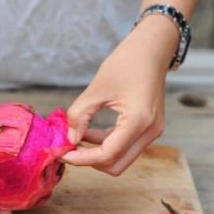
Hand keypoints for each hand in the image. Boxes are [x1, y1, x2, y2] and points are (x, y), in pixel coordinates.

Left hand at [62, 15, 177, 174]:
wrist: (152, 48)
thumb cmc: (127, 61)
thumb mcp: (97, 88)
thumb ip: (79, 115)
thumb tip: (69, 139)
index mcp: (138, 121)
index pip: (106, 155)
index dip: (80, 159)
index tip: (61, 152)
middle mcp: (149, 132)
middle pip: (115, 165)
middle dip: (89, 161)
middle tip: (67, 149)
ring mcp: (151, 132)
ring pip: (120, 159)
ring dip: (96, 153)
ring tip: (75, 138)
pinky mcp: (148, 128)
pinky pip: (124, 146)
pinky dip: (105, 144)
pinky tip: (88, 132)